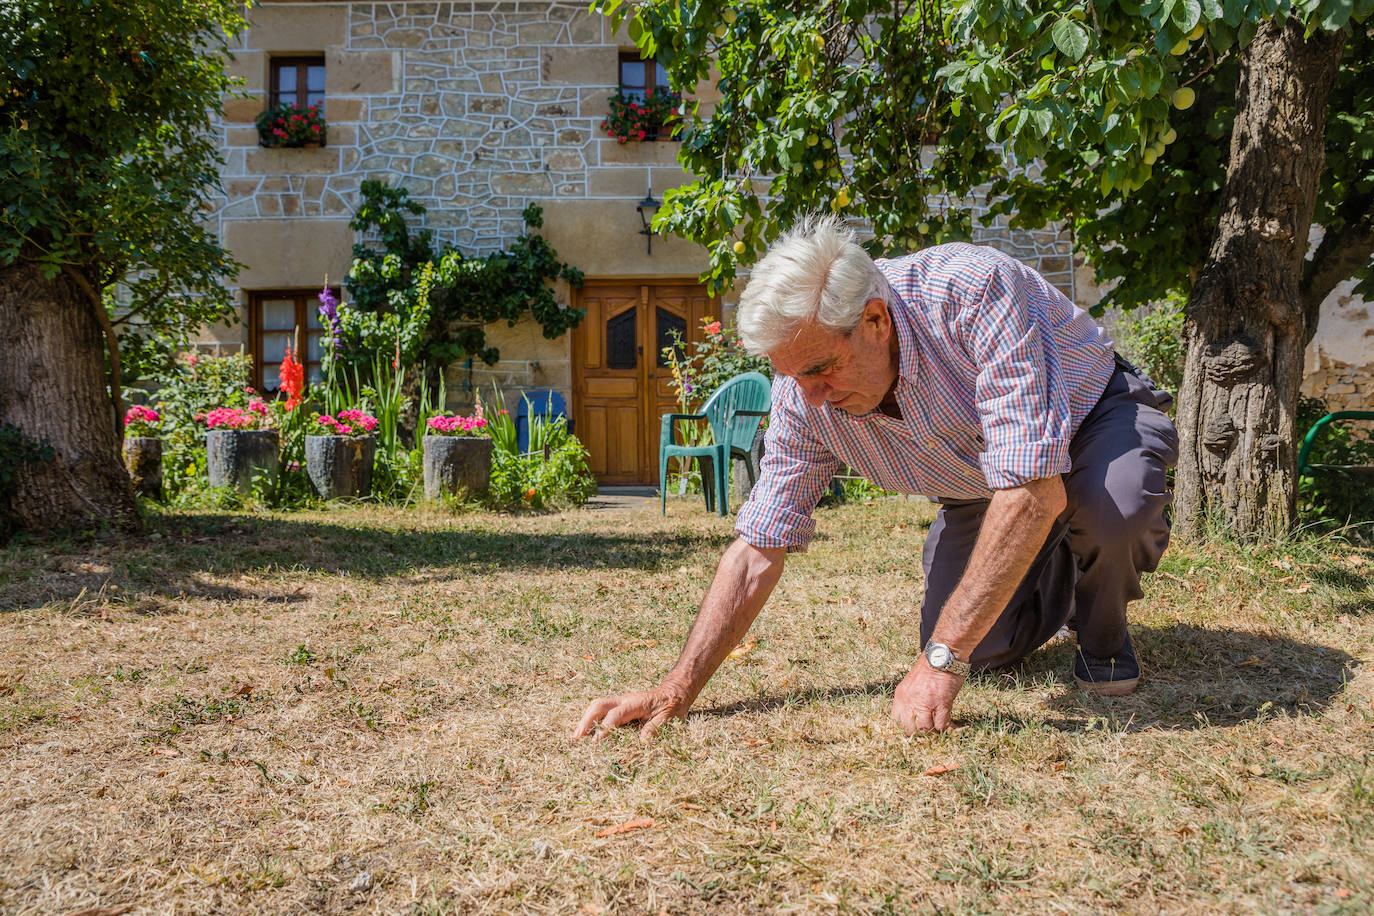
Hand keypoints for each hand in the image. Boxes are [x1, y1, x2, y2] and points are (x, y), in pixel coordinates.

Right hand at [571, 683, 691, 741]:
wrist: (675, 692)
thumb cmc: (672, 705)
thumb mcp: (669, 718)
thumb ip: (655, 729)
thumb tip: (642, 742)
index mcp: (636, 703)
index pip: (615, 715)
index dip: (605, 728)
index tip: (597, 742)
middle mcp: (624, 700)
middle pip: (598, 705)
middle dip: (586, 720)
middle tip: (577, 737)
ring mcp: (620, 702)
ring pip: (597, 706)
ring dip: (585, 720)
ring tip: (576, 737)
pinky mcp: (619, 707)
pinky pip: (601, 711)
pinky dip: (591, 720)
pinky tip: (586, 732)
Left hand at [891, 658, 964, 734]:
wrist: (942, 656)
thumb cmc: (929, 669)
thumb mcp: (910, 684)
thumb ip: (908, 701)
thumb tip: (913, 719)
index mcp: (900, 696)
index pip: (896, 722)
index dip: (905, 730)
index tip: (914, 733)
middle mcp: (910, 701)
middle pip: (910, 730)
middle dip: (920, 734)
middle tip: (929, 733)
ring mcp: (926, 703)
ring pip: (925, 730)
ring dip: (933, 732)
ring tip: (939, 729)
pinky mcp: (942, 703)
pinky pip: (941, 725)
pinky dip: (945, 728)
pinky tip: (949, 724)